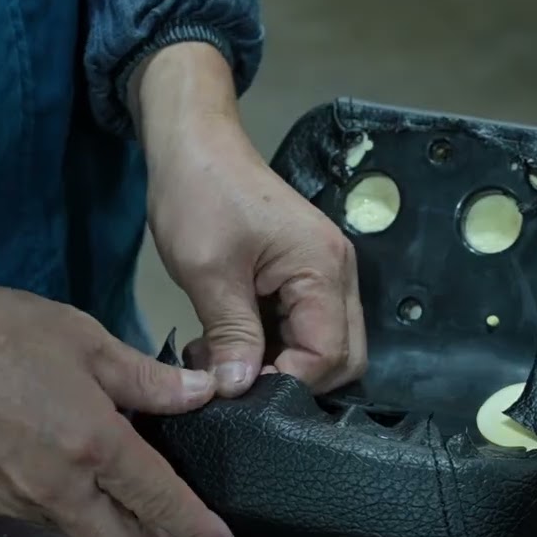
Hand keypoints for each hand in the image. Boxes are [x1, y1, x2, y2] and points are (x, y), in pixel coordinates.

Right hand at [0, 230, 236, 536]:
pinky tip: (71, 472)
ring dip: (112, 528)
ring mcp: (16, 501)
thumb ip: (147, 378)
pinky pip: (42, 519)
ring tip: (125, 490)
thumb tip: (203, 395)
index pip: (160, 503)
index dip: (198, 531)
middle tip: (178, 530)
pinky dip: (71, 509)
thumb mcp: (86, 339)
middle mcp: (56, 488)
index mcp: (92, 445)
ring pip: (80, 536)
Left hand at [130, 43, 367, 395]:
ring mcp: (325, 273)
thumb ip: (231, 335)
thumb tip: (238, 391)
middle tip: (234, 382)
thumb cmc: (200, 196)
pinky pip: (304, 326)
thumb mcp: (208, 271)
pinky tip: (229, 345)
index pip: (329, 356)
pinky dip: (273, 345)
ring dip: (280, 365)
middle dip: (292, 380)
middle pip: (342, 358)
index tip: (237, 390)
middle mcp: (338, 274)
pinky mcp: (305, 274)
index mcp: (323, 269)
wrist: (195, 145)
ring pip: (324, 345)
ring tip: (223, 364)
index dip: (287, 383)